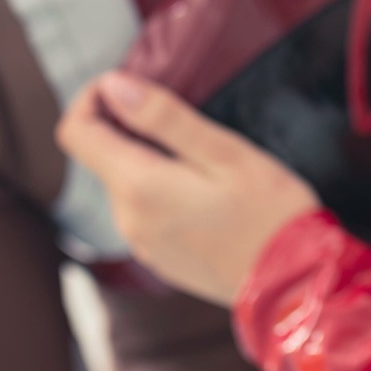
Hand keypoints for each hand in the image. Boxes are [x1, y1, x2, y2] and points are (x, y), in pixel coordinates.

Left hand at [56, 75, 319, 304]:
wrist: (294, 285)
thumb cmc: (270, 213)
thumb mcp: (225, 152)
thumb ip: (164, 118)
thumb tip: (113, 86)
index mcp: (138, 187)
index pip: (76, 133)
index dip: (93, 98)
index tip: (132, 85)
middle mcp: (127, 219)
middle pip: (101, 156)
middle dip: (130, 127)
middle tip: (188, 119)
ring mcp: (141, 243)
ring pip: (125, 182)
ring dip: (150, 158)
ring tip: (205, 157)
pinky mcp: (159, 257)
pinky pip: (144, 209)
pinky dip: (161, 187)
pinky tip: (206, 191)